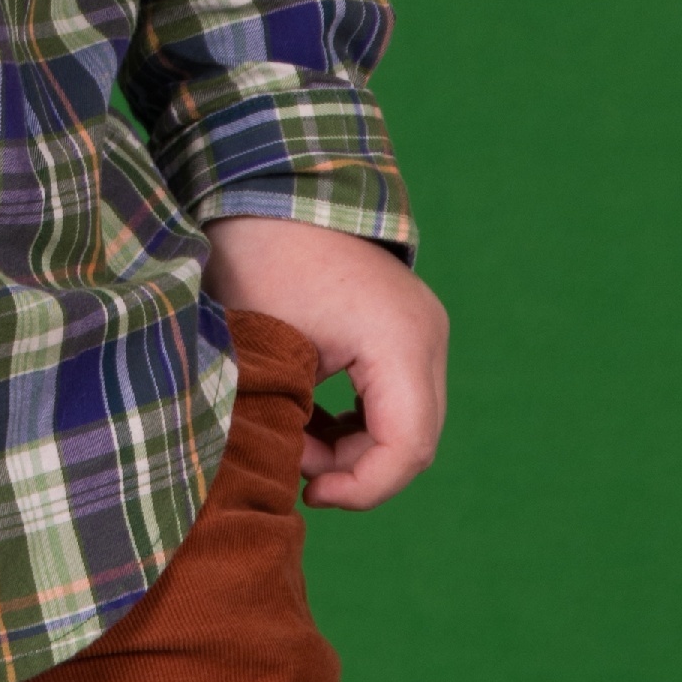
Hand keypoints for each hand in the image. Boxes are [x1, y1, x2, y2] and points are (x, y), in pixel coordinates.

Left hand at [203, 220, 448, 510]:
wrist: (264, 190)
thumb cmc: (255, 260)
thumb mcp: (262, 347)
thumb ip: (283, 419)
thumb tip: (289, 477)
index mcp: (399, 339)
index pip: (406, 448)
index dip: (360, 488)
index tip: (306, 491)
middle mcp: (426, 333)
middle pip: (414, 441)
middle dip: (354, 469)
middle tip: (294, 464)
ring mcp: (422, 328)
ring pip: (408, 424)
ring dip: (355, 448)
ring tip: (295, 437)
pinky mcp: (405, 328)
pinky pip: (398, 400)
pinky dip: (359, 424)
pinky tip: (310, 421)